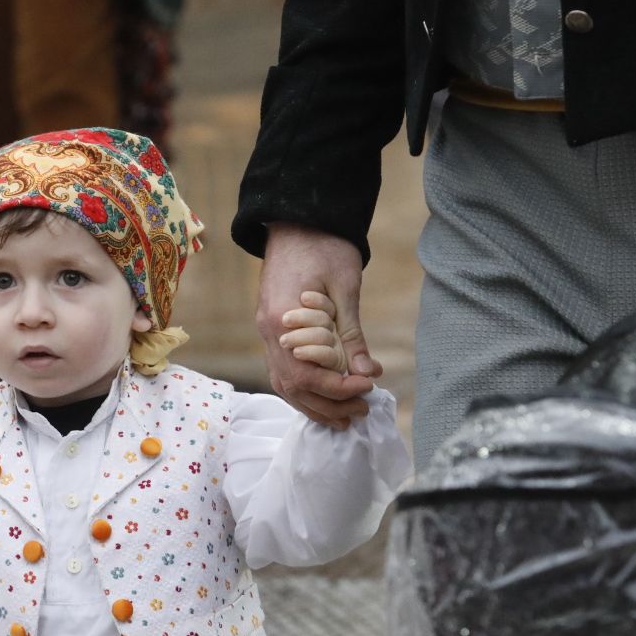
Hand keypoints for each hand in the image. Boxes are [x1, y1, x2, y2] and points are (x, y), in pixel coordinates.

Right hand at [255, 224, 379, 429]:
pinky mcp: (270, 328)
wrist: (296, 219)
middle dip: (327, 405)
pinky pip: (282, 370)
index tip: (366, 388)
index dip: (337, 389)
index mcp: (284, 320)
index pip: (306, 374)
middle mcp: (269, 331)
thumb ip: (352, 334)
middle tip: (361, 411)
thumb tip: (369, 373)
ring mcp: (266, 331)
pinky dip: (303, 390)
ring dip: (314, 404)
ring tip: (345, 416)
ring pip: (283, 383)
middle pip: (292, 386)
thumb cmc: (324, 246)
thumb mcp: (345, 288)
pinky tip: (324, 397)